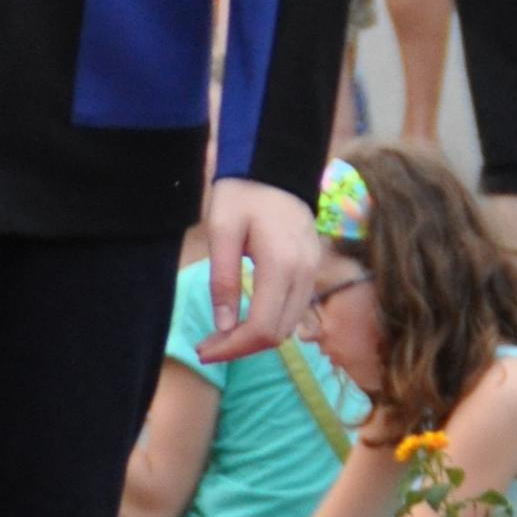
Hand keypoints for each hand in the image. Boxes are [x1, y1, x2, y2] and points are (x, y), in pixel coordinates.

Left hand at [196, 178, 321, 361]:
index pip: (263, 328)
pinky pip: (294, 310)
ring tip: (222, 336)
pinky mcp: (311, 269)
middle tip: (208, 345)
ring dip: (256, 338)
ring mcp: (312, 272)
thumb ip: (223, 280)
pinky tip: (244, 318)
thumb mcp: (221, 232)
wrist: (275, 166)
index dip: (233, 348)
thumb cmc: (242, 194)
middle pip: (278, 334)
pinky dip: (270, 323)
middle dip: (241, 348)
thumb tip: (224, 326)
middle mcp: (304, 274)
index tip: (204, 350)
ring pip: (289, 326)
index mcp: (281, 265)